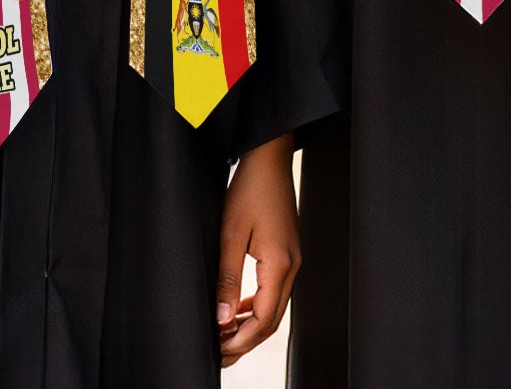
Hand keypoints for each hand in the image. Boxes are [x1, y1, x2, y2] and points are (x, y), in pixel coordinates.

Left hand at [216, 134, 299, 364]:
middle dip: (246, 341)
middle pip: (273, 319)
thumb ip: (227, 280)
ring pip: (275, 307)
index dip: (241, 340)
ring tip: (224, 335)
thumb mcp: (230, 234)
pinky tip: (238, 309)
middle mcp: (292, 264)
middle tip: (219, 352)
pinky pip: (275, 290)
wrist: (270, 158)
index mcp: (280, 263)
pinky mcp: (287, 253)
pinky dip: (258, 307)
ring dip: (251, 326)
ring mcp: (293, 258)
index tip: (218, 350)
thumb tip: (222, 319)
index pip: (264, 319)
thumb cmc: (251, 189)